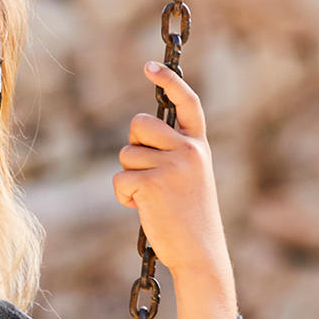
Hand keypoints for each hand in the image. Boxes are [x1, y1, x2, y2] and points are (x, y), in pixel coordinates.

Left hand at [114, 62, 237, 318]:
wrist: (199, 252)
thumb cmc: (188, 220)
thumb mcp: (188, 179)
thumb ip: (171, 154)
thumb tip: (137, 139)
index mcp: (199, 146)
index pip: (186, 103)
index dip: (168, 82)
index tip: (149, 66)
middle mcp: (189, 149)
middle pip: (139, 125)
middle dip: (132, 148)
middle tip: (145, 176)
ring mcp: (172, 165)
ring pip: (125, 154)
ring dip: (128, 178)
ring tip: (149, 200)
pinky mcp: (153, 183)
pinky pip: (119, 179)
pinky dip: (123, 196)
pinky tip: (141, 209)